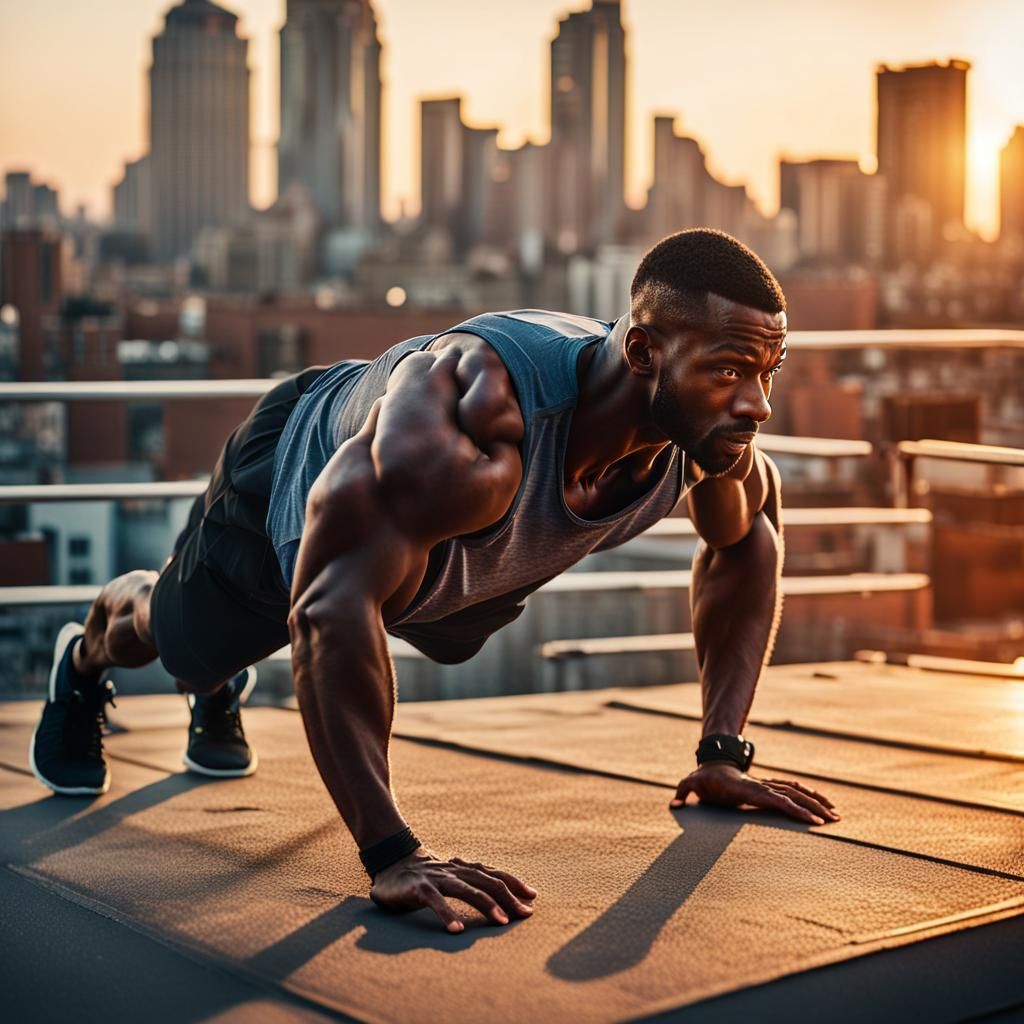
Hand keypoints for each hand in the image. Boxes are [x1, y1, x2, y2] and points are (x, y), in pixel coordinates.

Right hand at [370, 849, 536, 932]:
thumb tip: (500, 898)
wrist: (392, 861)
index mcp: (464, 868)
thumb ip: (471, 884)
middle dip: (509, 897)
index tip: (532, 897)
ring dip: (487, 905)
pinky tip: (457, 930)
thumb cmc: (427, 875)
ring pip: (467, 890)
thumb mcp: (452, 877)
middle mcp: (455, 870)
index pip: (494, 874)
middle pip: (487, 882)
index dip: (515, 884)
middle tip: (525, 914)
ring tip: (502, 922)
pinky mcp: (420, 888)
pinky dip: (448, 915)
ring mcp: (438, 878)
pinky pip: (436, 902)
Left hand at [671, 762, 839, 825]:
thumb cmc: (704, 780)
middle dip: (812, 807)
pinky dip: (809, 796)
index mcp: (747, 788)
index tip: (810, 819)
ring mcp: (767, 786)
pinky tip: (823, 805)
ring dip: (816, 802)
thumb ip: (683, 793)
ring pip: (796, 791)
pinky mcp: (770, 788)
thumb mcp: (691, 784)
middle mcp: (761, 786)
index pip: (774, 798)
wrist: (713, 765)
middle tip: (832, 820)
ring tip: (836, 815)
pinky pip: (793, 791)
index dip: (792, 807)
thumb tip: (674, 805)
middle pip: (792, 795)